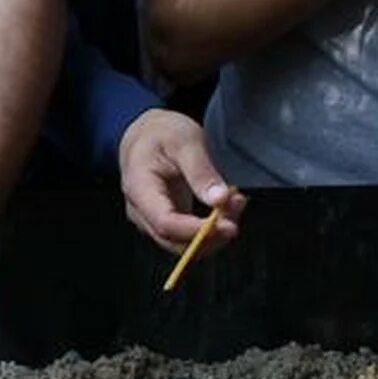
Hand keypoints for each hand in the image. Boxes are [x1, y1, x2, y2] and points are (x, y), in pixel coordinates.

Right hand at [117, 108, 246, 254]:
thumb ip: (201, 172)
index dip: (196, 231)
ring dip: (215, 232)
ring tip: (236, 200)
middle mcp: (140, 210)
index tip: (228, 226)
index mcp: (139, 187)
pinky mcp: (165, 222)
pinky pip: (188, 237)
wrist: (146, 135)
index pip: (165, 222)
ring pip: (184, 244)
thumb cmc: (162, 134)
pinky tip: (227, 207)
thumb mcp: (185, 142)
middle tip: (238, 205)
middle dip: (211, 234)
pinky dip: (212, 228)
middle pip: (174, 241)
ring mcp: (150, 219)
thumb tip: (220, 200)